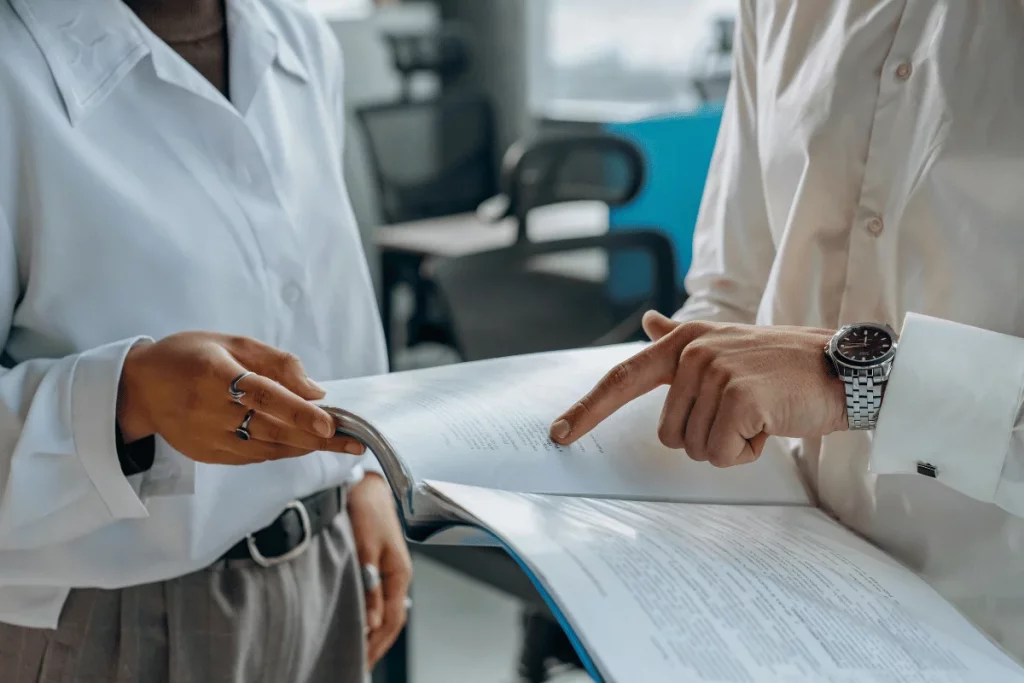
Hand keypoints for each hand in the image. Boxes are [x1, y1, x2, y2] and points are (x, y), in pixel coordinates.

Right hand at [117, 332, 365, 463]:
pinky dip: (281, 450)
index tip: (330, 422)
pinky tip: (302, 444)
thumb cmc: (188, 356)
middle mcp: (208, 410)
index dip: (299, 411)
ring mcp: (206, 437)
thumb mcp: (231, 342)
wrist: (138, 388)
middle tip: (353, 441)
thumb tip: (315, 390)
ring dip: (304, 446)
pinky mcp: (207, 454)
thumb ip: (275, 362)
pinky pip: (253, 456)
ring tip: (336, 442)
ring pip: (266, 448)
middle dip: (316, 437)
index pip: (264, 396)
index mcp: (214, 374)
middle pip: (272, 429)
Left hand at [348, 473, 411, 667]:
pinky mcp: (378, 562)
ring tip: (359, 650)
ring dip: (375, 631)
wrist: (365, 481)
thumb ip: (369, 586)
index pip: (392, 619)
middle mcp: (398, 574)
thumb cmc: (365, 507)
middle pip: (392, 619)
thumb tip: (371, 622)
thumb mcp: (366, 547)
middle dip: (377, 644)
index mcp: (400, 573)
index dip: (377, 644)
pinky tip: (361, 621)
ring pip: (387, 609)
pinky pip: (380, 597)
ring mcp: (390, 569)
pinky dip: (371, 614)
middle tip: (359, 665)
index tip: (361, 662)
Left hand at [550, 312, 846, 466]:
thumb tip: (650, 321)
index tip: (559, 433)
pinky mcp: (739, 397)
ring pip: (694, 448)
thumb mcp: (727, 343)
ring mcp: (716, 372)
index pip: (622, 378)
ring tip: (760, 414)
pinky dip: (748, 451)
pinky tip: (771, 423)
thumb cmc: (784, 366)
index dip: (589, 408)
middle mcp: (693, 353)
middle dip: (706, 436)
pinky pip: (721, 454)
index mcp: (684, 342)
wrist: (843, 368)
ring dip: (730, 444)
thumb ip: (681, 338)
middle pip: (668, 434)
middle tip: (745, 412)